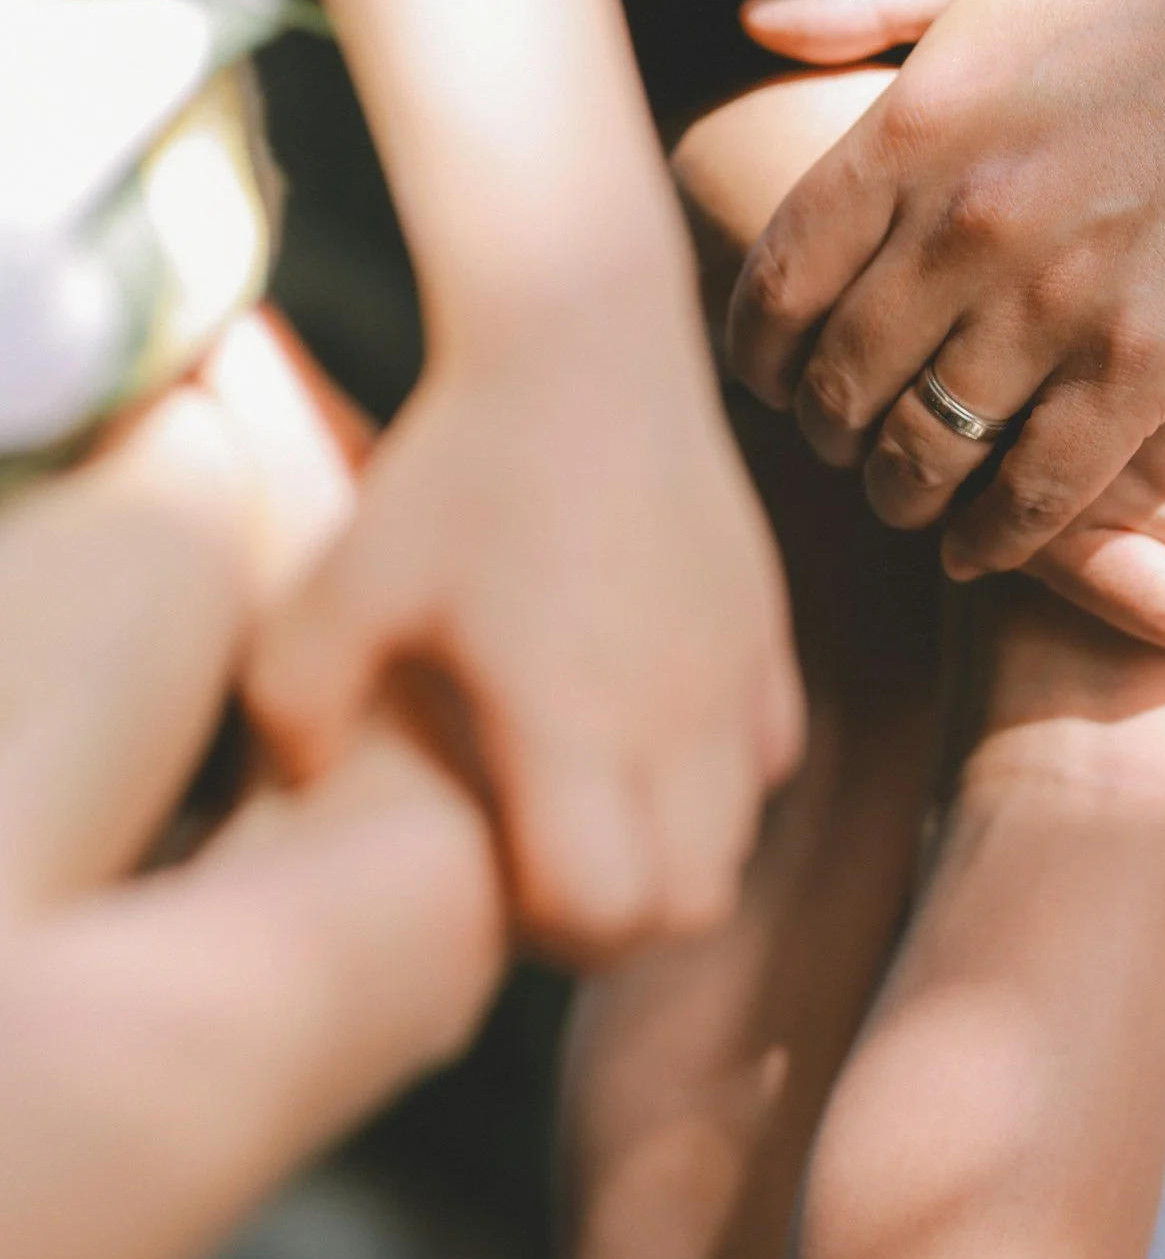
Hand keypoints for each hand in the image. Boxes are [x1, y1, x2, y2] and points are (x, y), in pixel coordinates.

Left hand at [245, 273, 802, 960]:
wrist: (580, 333)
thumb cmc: (451, 465)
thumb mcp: (337, 582)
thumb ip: (297, 708)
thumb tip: (307, 791)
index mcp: (573, 723)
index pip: (609, 914)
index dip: (546, 925)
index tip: (495, 867)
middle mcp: (676, 715)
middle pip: (691, 905)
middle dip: (618, 914)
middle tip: (545, 855)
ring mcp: (734, 670)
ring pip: (739, 832)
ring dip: (673, 844)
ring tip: (594, 795)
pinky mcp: (766, 623)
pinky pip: (772, 751)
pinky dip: (722, 771)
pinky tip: (651, 722)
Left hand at [729, 0, 1164, 576]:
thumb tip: (754, 20)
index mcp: (915, 126)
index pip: (779, 281)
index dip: (756, 355)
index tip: (766, 384)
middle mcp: (966, 220)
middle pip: (841, 381)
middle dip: (827, 437)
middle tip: (840, 453)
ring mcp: (1057, 297)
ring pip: (928, 449)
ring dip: (903, 495)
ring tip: (909, 502)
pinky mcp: (1151, 361)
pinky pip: (1040, 487)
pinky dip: (999, 536)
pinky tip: (984, 549)